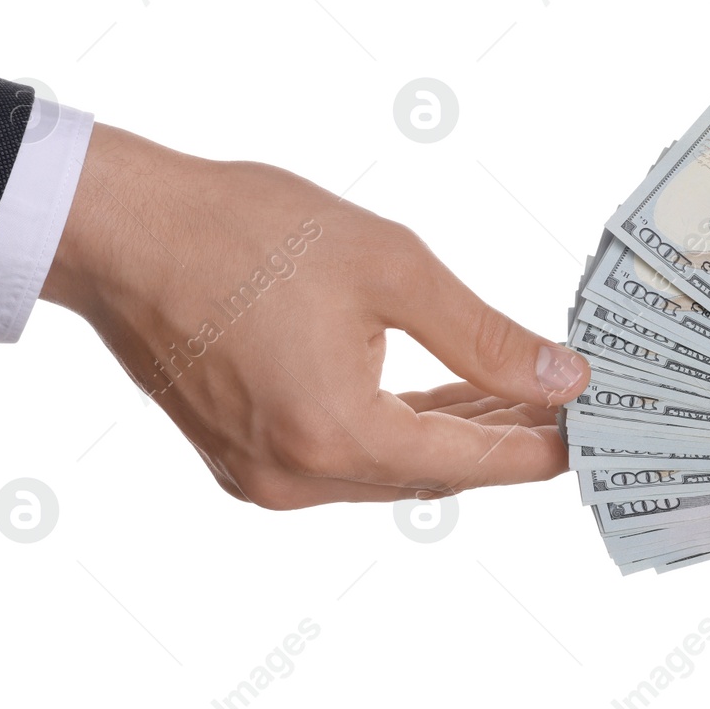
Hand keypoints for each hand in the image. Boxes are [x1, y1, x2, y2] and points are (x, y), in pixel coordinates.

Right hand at [41, 124, 590, 508]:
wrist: (122, 230)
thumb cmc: (244, 232)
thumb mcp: (390, 268)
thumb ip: (485, 335)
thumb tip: (562, 376)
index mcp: (335, 436)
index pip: (470, 461)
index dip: (536, 447)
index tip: (587, 435)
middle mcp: (295, 478)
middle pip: (432, 472)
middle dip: (501, 435)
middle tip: (560, 401)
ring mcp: (260, 476)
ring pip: (388, 470)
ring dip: (450, 432)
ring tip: (513, 391)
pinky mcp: (238, 458)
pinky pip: (342, 459)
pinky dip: (393, 430)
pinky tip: (436, 393)